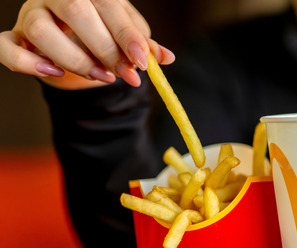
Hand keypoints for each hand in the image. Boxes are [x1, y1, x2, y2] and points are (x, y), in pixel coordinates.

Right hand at [0, 0, 173, 89]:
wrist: (74, 40)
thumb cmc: (104, 32)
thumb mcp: (127, 35)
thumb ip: (143, 45)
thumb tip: (165, 58)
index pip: (109, 6)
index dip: (127, 35)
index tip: (142, 61)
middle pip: (76, 13)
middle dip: (106, 50)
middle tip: (126, 74)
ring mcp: (31, 14)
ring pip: (41, 30)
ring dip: (74, 59)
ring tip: (102, 77)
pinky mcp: (15, 35)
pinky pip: (6, 46)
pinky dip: (27, 63)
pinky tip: (54, 72)